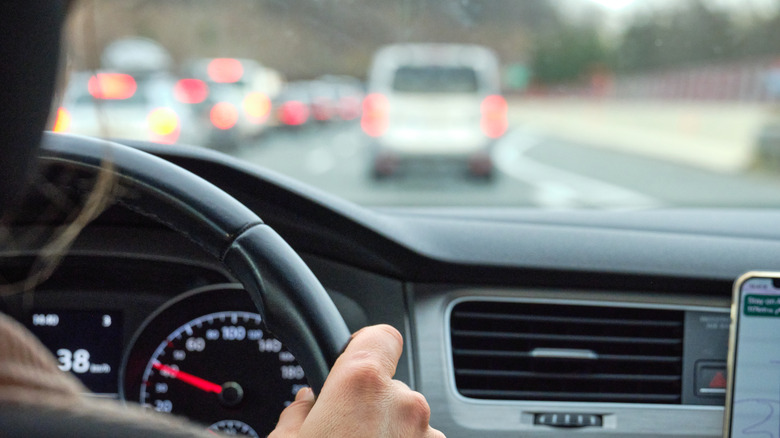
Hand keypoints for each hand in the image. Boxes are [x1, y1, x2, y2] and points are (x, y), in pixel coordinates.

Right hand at [269, 325, 444, 437]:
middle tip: (339, 434)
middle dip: (368, 406)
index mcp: (363, 385)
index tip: (351, 361)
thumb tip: (304, 406)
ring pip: (404, 422)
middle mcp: (404, 405)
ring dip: (386, 434)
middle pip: (389, 387)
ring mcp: (426, 436)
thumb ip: (296, 415)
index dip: (366, 346)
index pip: (381, 336)